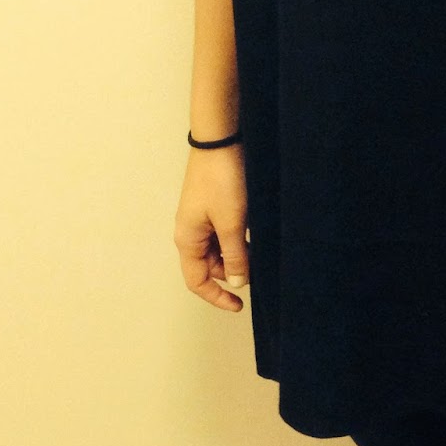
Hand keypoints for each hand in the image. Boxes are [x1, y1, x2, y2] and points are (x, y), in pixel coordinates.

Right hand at [174, 144, 249, 310]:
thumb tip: (236, 282)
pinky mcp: (212, 207)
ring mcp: (201, 219)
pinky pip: (223, 234)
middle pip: (208, 267)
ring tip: (257, 253)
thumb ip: (234, 255)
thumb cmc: (221, 179)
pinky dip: (237, 241)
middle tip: (256, 271)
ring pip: (218, 250)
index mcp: (187, 240)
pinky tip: (254, 238)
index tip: (239, 304)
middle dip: (231, 273)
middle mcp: (190, 232)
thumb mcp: (231, 222)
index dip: (217, 297)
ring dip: (236, 256)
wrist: (220, 141)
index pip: (197, 281)